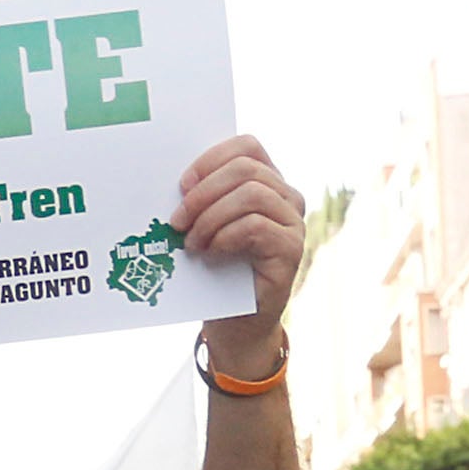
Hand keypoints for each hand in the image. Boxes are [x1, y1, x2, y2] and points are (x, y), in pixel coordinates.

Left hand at [169, 133, 306, 367]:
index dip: (211, 159)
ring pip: (252, 194)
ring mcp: (293, 223)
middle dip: (203, 192)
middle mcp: (286, 197)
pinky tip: (209, 253)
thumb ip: (201, 199)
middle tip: (177, 220)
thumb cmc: (215, 271)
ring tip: (191, 243)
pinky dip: (225, 236)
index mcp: (266, 182)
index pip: (246, 145)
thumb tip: (176, 182)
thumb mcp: (204, 226)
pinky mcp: (291, 250)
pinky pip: (255, 226)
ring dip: (211, 217)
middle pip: (246, 168)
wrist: (235, 323)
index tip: (182, 185)